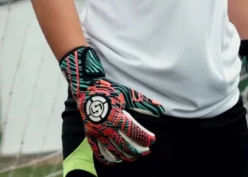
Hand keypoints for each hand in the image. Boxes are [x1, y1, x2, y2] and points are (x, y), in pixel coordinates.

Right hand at [60, 46, 164, 164]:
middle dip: (138, 151)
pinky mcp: (90, 134)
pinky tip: (115, 160)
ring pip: (113, 151)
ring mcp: (98, 133)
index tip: (153, 140)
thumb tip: (160, 110)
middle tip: (146, 151)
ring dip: (125, 156)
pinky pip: (98, 151)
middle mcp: (107, 128)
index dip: (146, 139)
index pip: (136, 133)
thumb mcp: (128, 94)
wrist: (87, 88)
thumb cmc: (109, 90)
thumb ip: (144, 103)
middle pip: (125, 146)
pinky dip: (107, 159)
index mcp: (118, 117)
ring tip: (134, 157)